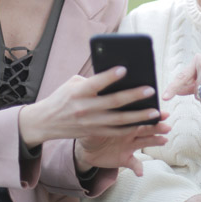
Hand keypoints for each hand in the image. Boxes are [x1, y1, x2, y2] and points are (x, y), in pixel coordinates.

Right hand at [19, 67, 167, 147]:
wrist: (45, 122)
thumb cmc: (62, 98)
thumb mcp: (72, 84)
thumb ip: (92, 81)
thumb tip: (116, 77)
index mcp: (78, 92)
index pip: (96, 83)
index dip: (110, 76)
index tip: (125, 69)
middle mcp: (84, 108)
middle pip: (113, 102)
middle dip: (134, 96)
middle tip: (151, 90)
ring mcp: (90, 123)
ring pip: (119, 120)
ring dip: (139, 116)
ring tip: (155, 111)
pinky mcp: (94, 132)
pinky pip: (116, 131)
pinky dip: (131, 128)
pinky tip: (144, 123)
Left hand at [75, 111, 170, 176]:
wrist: (86, 149)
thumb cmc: (91, 131)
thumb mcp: (92, 123)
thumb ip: (98, 119)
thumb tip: (99, 111)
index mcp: (123, 122)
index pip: (138, 117)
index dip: (150, 115)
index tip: (161, 113)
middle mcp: (130, 133)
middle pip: (146, 129)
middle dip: (157, 127)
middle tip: (167, 126)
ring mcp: (129, 146)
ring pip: (145, 143)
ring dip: (155, 142)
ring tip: (164, 140)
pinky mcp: (125, 159)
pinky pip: (134, 164)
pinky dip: (138, 168)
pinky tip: (140, 172)